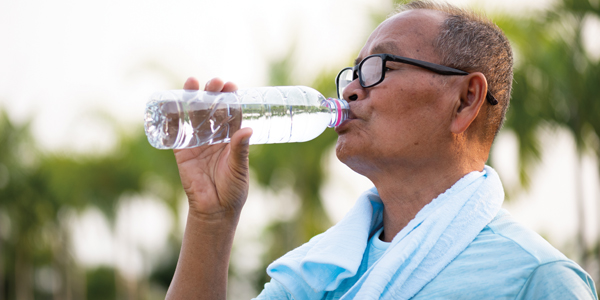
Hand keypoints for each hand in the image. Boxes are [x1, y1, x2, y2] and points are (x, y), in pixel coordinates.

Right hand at [174, 77, 252, 220]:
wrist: (214, 210)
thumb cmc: (233, 190)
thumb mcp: (239, 168)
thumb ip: (241, 150)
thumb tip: (248, 129)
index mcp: (232, 139)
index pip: (231, 113)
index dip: (230, 99)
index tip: (231, 85)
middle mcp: (215, 137)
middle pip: (212, 110)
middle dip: (212, 94)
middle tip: (215, 82)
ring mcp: (198, 143)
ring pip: (194, 116)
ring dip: (193, 99)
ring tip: (193, 83)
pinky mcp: (182, 152)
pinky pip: (176, 132)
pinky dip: (172, 118)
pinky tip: (170, 102)